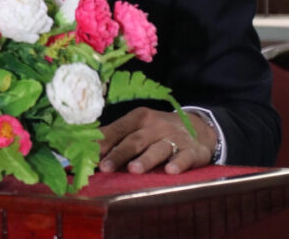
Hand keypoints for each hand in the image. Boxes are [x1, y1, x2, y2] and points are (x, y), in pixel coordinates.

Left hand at [99, 107, 216, 174]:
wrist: (199, 127)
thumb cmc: (159, 131)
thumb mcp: (140, 127)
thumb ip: (118, 137)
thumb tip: (89, 148)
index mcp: (140, 118)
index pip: (120, 128)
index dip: (104, 141)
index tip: (90, 153)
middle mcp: (156, 126)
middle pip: (135, 140)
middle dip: (119, 154)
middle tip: (104, 167)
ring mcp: (175, 138)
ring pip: (158, 149)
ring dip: (145, 160)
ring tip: (132, 170)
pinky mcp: (193, 151)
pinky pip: (185, 157)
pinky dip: (178, 163)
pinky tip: (170, 171)